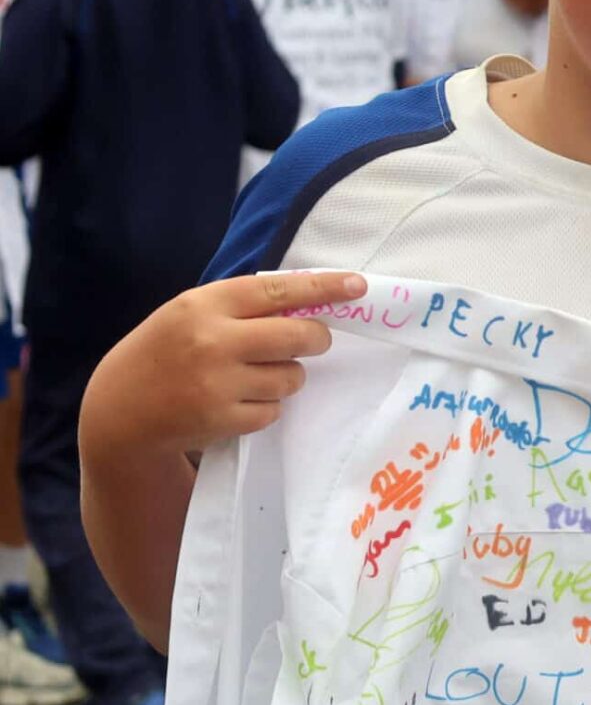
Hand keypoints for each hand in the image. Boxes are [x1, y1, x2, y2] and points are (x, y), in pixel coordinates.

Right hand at [82, 270, 367, 458]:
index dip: (323, 287)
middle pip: (299, 335)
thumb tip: (311, 301)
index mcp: (204, 304)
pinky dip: (266, 406)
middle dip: (316, 338)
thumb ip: (242, 307)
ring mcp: (217, 383)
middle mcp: (212, 340)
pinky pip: (275, 410)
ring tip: (253, 376)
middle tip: (313, 341)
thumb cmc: (165, 352)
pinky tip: (237, 401)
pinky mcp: (223, 419)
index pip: (278, 290)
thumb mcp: (190, 314)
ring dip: (286, 376)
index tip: (358, 285)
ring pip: (292, 376)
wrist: (119, 411)